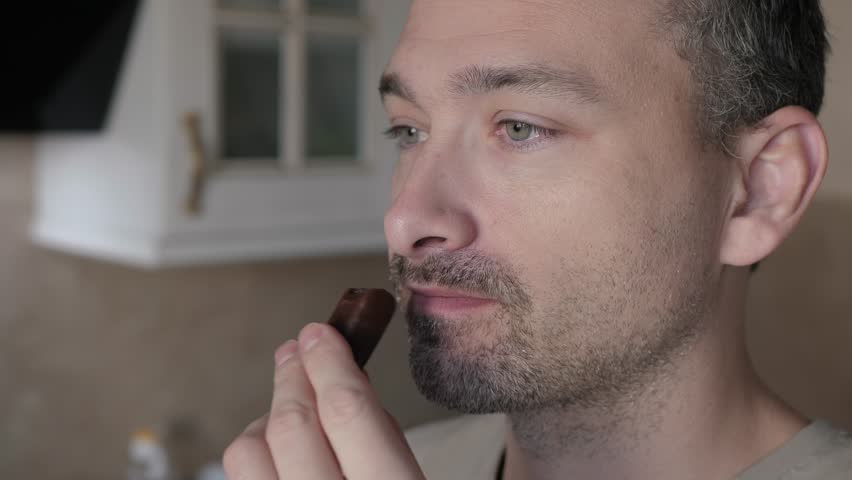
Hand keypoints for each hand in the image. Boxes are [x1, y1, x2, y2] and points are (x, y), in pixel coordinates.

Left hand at [223, 323, 425, 479]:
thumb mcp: (408, 477)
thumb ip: (381, 437)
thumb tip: (345, 376)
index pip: (347, 413)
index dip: (329, 363)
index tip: (322, 334)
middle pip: (292, 425)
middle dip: (294, 375)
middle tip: (299, 350)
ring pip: (249, 450)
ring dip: (269, 416)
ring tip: (293, 407)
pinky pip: (241, 474)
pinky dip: (258, 449)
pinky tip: (280, 449)